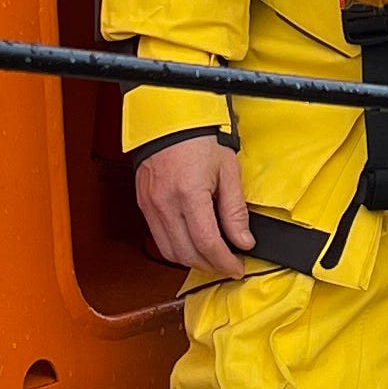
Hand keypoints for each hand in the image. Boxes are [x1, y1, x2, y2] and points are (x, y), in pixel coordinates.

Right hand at [134, 135, 253, 275]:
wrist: (170, 121)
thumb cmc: (200, 139)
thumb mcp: (228, 171)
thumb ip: (235, 210)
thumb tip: (243, 240)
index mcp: (189, 194)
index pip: (207, 243)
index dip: (225, 262)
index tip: (237, 268)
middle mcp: (165, 204)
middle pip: (187, 253)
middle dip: (210, 265)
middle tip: (228, 265)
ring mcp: (151, 206)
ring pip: (169, 252)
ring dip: (192, 261)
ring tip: (212, 257)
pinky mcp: (143, 205)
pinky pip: (158, 238)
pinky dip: (177, 248)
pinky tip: (192, 244)